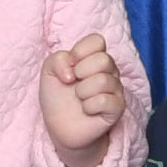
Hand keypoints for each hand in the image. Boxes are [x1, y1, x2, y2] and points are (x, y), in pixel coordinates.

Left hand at [42, 32, 125, 158]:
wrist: (59, 126)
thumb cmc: (57, 96)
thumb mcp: (48, 72)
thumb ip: (57, 60)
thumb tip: (72, 72)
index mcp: (94, 57)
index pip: (97, 40)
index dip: (80, 51)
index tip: (70, 65)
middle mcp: (109, 70)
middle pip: (104, 59)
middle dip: (81, 72)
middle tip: (74, 84)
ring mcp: (116, 89)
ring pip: (103, 81)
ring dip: (82, 91)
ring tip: (79, 98)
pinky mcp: (117, 108)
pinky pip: (105, 100)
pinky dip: (89, 106)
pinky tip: (87, 110)